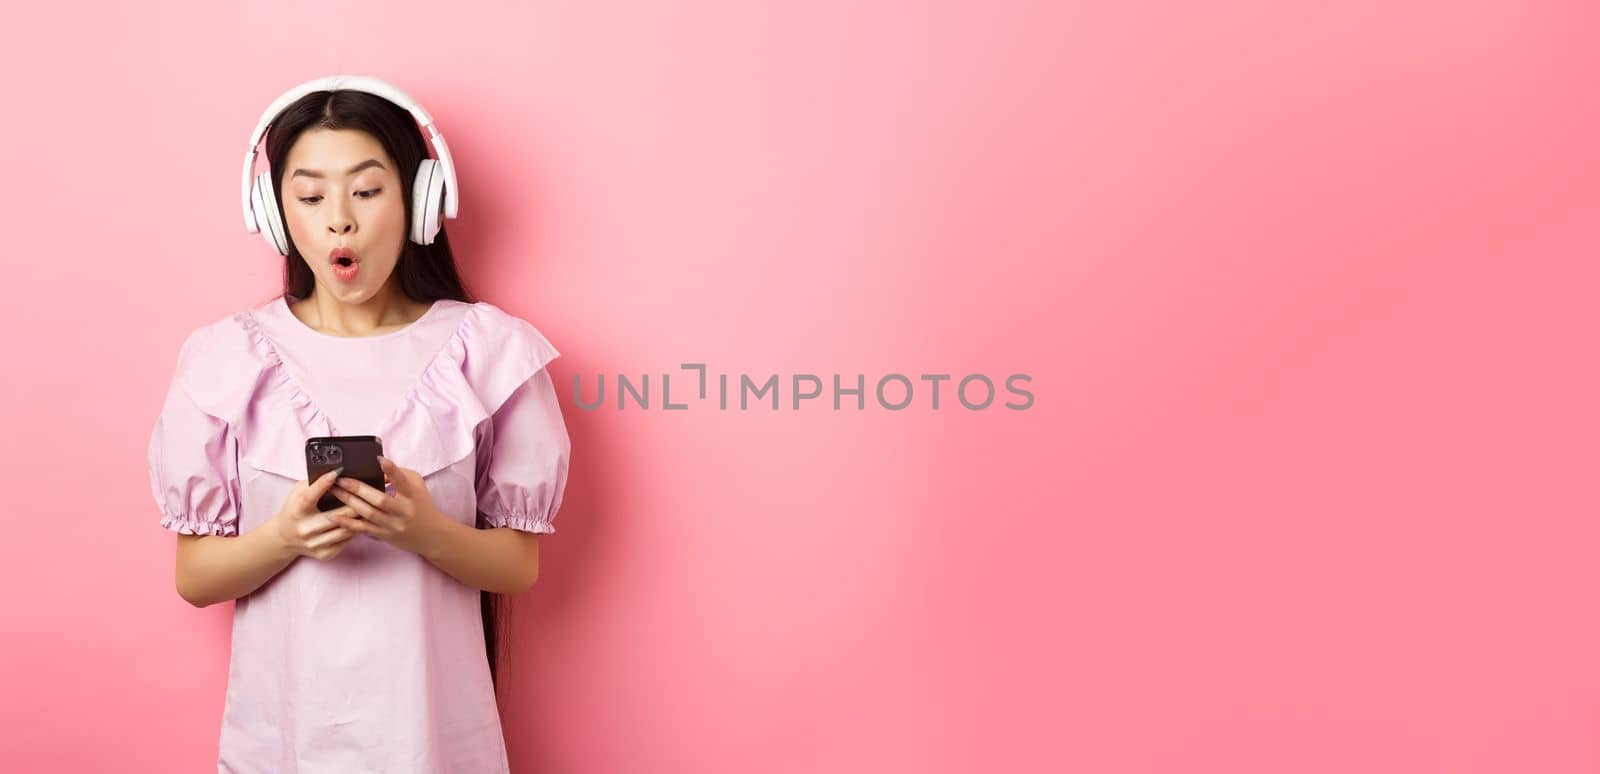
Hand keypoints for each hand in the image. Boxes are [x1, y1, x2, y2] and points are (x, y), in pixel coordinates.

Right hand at [270, 467, 360, 560]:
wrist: (284, 538)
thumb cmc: (295, 509)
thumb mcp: (297, 493)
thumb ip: (313, 483)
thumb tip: (335, 471)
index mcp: (297, 511)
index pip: (310, 496)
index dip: (323, 484)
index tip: (336, 472)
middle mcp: (305, 529)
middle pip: (338, 515)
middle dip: (355, 503)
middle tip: (368, 492)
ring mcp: (315, 543)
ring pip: (346, 530)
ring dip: (360, 518)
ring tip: (369, 507)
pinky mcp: (324, 554)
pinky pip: (346, 541)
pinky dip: (354, 531)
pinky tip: (360, 522)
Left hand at [326, 456, 449, 555]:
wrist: (432, 535)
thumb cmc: (422, 505)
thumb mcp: (416, 486)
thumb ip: (398, 475)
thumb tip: (375, 468)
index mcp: (412, 495)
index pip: (402, 481)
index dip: (392, 470)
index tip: (379, 460)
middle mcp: (404, 511)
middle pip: (380, 499)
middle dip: (358, 488)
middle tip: (340, 479)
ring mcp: (394, 525)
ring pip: (369, 514)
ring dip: (349, 502)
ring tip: (334, 491)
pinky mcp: (385, 535)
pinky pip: (364, 529)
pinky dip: (348, 523)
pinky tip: (334, 516)